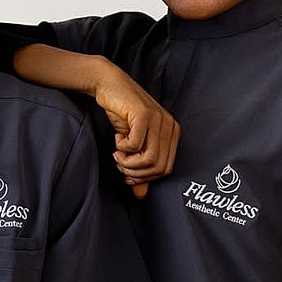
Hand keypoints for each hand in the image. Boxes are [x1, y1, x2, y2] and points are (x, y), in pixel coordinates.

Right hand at [89, 64, 178, 196]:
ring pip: (149, 159)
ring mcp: (159, 120)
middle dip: (135, 173)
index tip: (127, 175)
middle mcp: (170, 126)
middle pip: (158, 167)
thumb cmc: (123, 115)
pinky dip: (122, 148)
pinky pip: (135, 145)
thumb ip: (139, 168)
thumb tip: (140, 195)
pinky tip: (118, 138)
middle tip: (120, 163)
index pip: (166, 170)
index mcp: (172, 133)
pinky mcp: (144, 114)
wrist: (110, 86)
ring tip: (118, 153)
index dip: (145, 178)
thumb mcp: (133, 144)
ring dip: (128, 163)